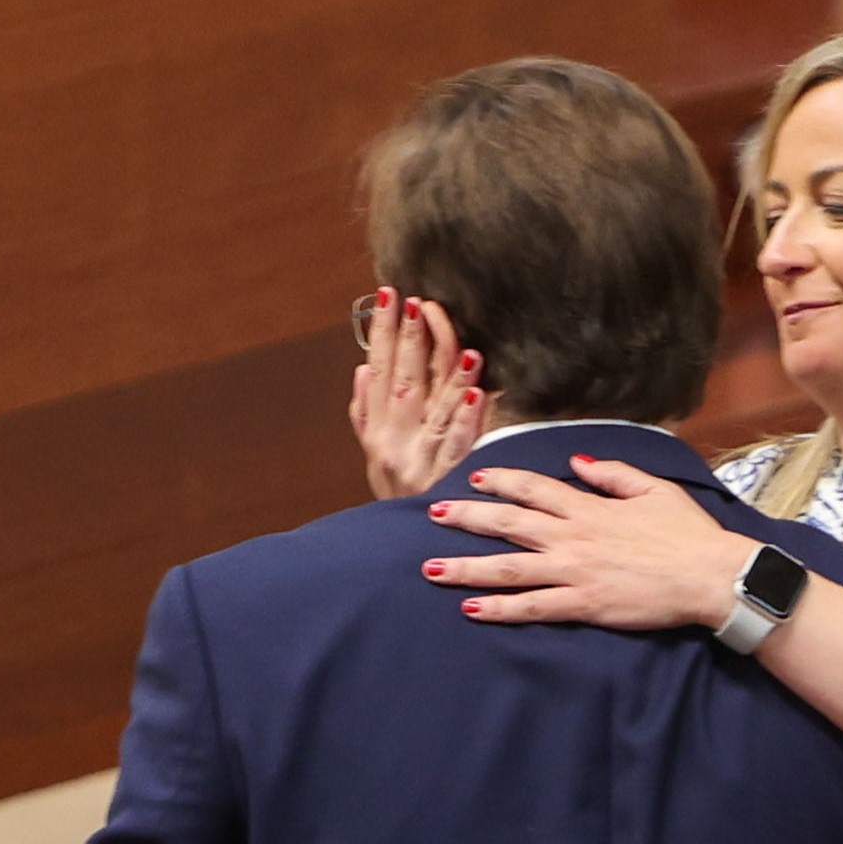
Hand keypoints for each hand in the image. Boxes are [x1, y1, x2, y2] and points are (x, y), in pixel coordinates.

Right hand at [351, 292, 484, 499]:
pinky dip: (468, 420)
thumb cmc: (397, 496)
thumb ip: (364, 413)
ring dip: (447, 375)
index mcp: (376, 430)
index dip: (382, 332)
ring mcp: (419, 460)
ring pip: (433, 409)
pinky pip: (458, 445)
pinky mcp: (445, 479)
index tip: (388, 296)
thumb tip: (362, 370)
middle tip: (416, 303)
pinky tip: (480, 394)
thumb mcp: (373, 458)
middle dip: (408, 339)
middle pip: (402, 381)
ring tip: (460, 344)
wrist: (399, 548)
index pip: (378, 369)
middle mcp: (393, 442)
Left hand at [427, 454, 749, 629]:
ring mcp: (574, 571)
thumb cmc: (688, 533)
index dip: (501, 481)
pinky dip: (500, 609)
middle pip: (508, 524)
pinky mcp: (583, 605)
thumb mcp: (654, 489)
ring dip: (467, 568)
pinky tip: (471, 609)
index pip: (534, 488)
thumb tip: (579, 461)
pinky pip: (532, 607)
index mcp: (589, 507)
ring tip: (431, 570)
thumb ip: (612, 473)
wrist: (709, 575)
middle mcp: (573, 536)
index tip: (475, 478)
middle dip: (466, 518)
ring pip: (508, 568)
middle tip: (433, 514)